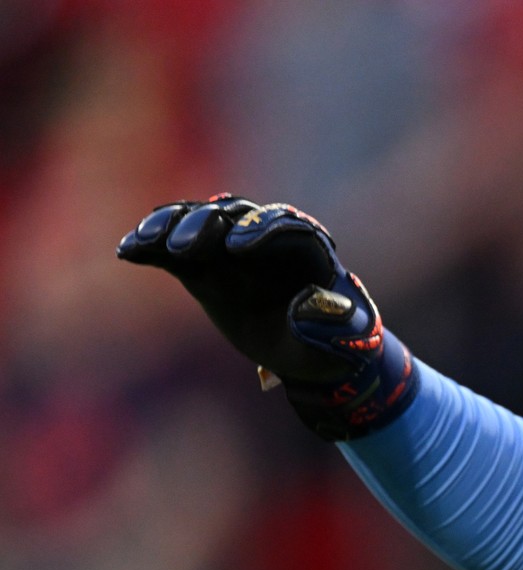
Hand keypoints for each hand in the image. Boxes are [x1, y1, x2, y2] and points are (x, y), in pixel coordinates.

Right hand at [117, 195, 418, 438]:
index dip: (261, 231)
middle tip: (183, 249)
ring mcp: (231, 246)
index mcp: (310, 248)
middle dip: (207, 226)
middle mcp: (268, 237)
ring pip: (200, 222)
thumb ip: (335, 323)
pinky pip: (174, 247)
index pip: (286, 226)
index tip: (237, 249)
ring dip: (171, 227)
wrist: (310, 351)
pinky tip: (128, 250)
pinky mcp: (204, 263)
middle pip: (236, 216)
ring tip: (145, 242)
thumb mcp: (346, 340)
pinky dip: (152, 244)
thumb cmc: (335, 343)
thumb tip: (314, 305)